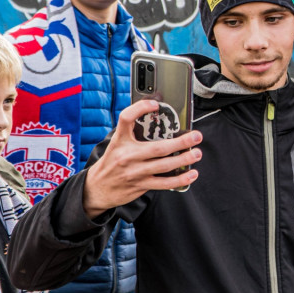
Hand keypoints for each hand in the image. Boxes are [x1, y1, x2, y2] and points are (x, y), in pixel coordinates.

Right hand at [83, 99, 201, 216]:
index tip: (155, 103)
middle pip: (157, 147)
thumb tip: (156, 115)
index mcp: (120, 141)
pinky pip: (164, 183)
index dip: (140, 108)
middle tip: (196, 136)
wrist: (97, 188)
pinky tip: (191, 174)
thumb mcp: (117, 143)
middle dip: (181, 142)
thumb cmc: (112, 162)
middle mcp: (127, 156)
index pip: (126, 119)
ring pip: (164, 166)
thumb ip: (133, 132)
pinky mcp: (141, 185)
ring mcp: (135, 172)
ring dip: (184, 160)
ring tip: (196, 153)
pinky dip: (180, 179)